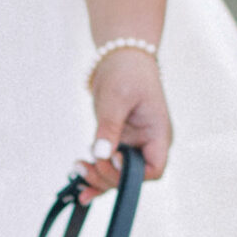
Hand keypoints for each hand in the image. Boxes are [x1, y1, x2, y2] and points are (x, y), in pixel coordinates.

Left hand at [77, 46, 170, 202]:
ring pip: (117, 175)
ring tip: (78, 169)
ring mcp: (132, 145)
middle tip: (89, 165)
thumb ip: (110, 127)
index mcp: (158, 135)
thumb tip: (101, 154)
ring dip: (97, 177)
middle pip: (133, 178)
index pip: (154, 169)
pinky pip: (107, 165)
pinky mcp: (117, 143)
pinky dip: (94, 173)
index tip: (114, 159)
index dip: (133, 173)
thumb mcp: (117, 98)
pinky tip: (78, 177)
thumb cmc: (127, 72)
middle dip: (109, 176)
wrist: (121, 59)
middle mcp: (147, 144)